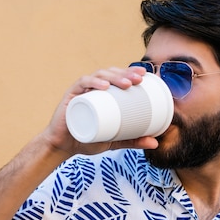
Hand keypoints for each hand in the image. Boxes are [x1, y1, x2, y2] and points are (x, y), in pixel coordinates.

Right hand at [41, 66, 159, 155]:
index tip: (146, 75)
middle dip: (126, 73)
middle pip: (111, 74)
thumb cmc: (87, 139)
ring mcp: (81, 91)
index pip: (118, 77)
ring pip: (99, 76)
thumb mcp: (114, 141)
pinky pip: (82, 84)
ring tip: (127, 84)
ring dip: (114, 76)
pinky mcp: (71, 97)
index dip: (131, 72)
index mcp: (102, 94)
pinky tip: (103, 86)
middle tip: (140, 79)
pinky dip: (93, 83)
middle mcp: (92, 88)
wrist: (64, 147)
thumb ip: (132, 141)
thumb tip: (155, 143)